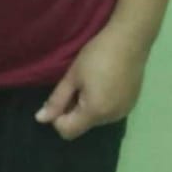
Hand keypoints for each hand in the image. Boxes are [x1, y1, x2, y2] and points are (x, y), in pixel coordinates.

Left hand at [34, 22, 148, 140]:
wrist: (130, 40)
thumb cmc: (97, 55)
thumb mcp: (72, 76)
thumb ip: (56, 101)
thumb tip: (40, 119)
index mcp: (95, 112)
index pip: (67, 132)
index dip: (58, 118)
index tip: (61, 96)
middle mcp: (111, 118)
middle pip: (82, 125)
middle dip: (73, 111)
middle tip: (76, 84)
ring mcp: (123, 112)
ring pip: (95, 119)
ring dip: (88, 107)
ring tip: (92, 82)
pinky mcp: (131, 104)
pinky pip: (109, 112)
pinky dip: (102, 104)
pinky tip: (105, 84)